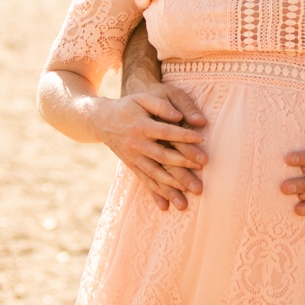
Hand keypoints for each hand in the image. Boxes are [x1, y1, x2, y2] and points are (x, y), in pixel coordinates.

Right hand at [88, 84, 208, 211]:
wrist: (100, 120)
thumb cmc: (127, 107)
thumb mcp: (142, 99)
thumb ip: (160, 106)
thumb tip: (179, 116)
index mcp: (140, 126)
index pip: (165, 132)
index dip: (183, 136)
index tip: (201, 139)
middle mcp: (136, 144)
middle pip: (162, 157)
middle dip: (184, 165)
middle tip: (203, 170)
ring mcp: (132, 158)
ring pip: (154, 174)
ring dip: (172, 186)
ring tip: (190, 194)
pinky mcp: (131, 166)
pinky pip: (144, 181)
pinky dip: (156, 193)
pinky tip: (167, 204)